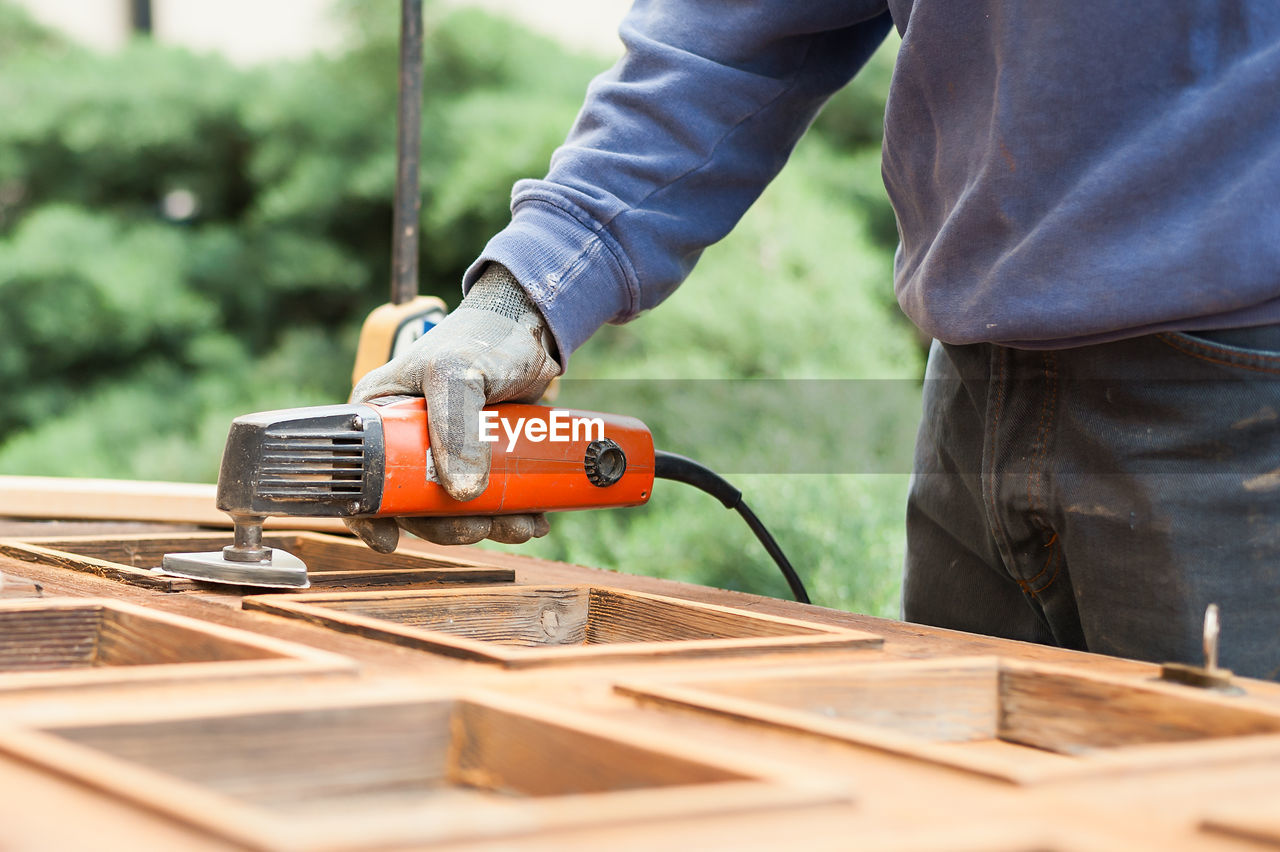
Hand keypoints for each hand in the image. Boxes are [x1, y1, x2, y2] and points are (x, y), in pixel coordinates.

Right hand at [345, 263, 559, 550]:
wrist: (532, 329)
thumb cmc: (482, 337)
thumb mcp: (458, 373)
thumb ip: (456, 427)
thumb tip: (461, 494)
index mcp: (377, 417)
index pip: (359, 476)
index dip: (367, 515)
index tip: (391, 539)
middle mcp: (404, 440)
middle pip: (412, 504)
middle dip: (448, 525)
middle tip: (478, 528)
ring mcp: (444, 453)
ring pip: (454, 509)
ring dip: (486, 526)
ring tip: (521, 525)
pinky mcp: (480, 459)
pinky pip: (487, 501)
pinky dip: (508, 515)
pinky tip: (532, 519)